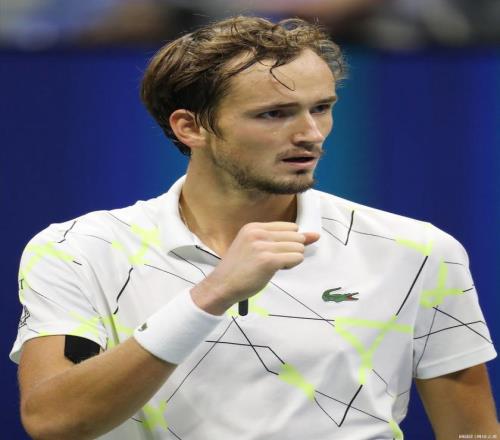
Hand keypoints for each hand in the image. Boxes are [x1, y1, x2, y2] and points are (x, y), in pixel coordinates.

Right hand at [190, 222, 318, 314]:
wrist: (221, 286)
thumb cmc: (240, 269)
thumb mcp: (256, 247)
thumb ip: (285, 239)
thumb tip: (316, 235)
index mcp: (254, 227)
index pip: (290, 226)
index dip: (288, 242)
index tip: (274, 252)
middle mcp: (258, 233)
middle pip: (297, 235)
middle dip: (291, 250)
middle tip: (273, 261)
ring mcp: (262, 246)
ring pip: (298, 247)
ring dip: (291, 259)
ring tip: (272, 266)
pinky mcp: (268, 260)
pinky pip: (296, 258)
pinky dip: (291, 266)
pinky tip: (277, 270)